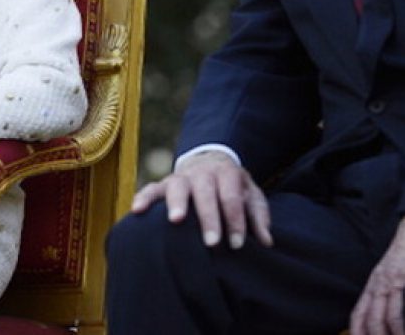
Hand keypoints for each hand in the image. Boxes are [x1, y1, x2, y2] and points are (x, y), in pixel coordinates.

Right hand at [131, 150, 272, 248]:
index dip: (235, 220)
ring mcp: (181, 177)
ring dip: (176, 203)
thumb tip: (267, 241)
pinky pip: (151, 188)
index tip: (237, 244)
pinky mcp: (163, 184)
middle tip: (212, 243)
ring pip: (177, 186)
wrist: (209, 161)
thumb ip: (258, 215)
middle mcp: (203, 173)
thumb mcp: (250, 194)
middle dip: (209, 217)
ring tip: (176, 221)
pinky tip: (137, 211)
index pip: (232, 196)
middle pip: (206, 192)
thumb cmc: (232, 186)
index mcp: (227, 173)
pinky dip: (144, 197)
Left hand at [349, 214, 404, 334]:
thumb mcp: (393, 269)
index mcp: (375, 282)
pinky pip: (401, 309)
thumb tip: (393, 314)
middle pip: (370, 320)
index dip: (357, 332)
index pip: (359, 313)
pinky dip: (403, 327)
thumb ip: (389, 290)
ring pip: (383, 318)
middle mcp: (380, 283)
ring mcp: (393, 281)